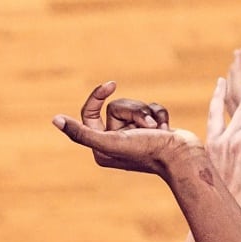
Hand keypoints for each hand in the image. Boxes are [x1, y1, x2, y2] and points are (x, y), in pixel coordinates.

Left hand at [53, 81, 200, 173]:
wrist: (184, 157)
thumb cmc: (148, 151)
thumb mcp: (111, 141)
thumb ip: (82, 133)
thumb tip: (55, 120)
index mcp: (100, 148)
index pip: (90, 112)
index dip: (98, 96)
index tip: (111, 84)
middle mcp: (114, 143)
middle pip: (116, 107)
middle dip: (134, 111)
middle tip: (147, 127)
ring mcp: (133, 136)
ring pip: (134, 105)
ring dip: (149, 112)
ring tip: (159, 129)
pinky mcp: (150, 130)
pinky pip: (149, 108)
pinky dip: (160, 114)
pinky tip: (166, 128)